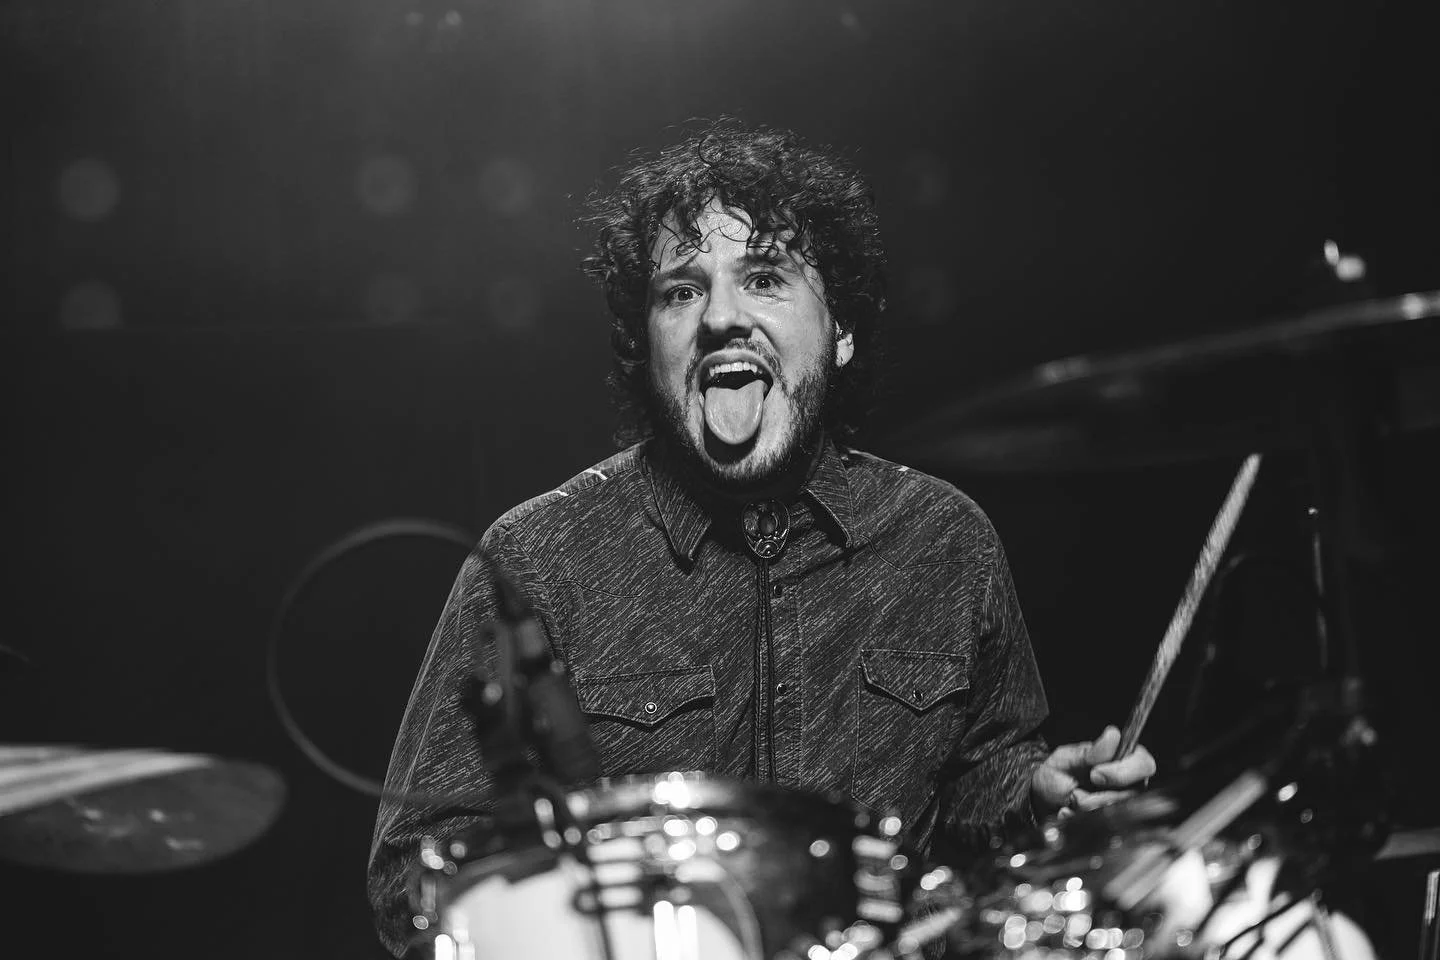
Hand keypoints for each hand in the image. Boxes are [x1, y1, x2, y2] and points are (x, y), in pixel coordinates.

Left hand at [1031, 725, 1155, 817]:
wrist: (1043, 798)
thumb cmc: (1057, 774)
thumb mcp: (1068, 758)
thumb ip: (1092, 751)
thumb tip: (1113, 735)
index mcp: (1124, 759)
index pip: (1144, 765)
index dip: (1123, 772)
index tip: (1095, 774)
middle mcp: (1129, 782)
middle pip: (1133, 792)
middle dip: (1100, 795)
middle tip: (1078, 790)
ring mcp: (1122, 802)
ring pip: (1119, 810)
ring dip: (1089, 806)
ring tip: (1072, 798)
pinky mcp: (1113, 820)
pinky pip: (1106, 824)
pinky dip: (1082, 818)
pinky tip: (1069, 810)